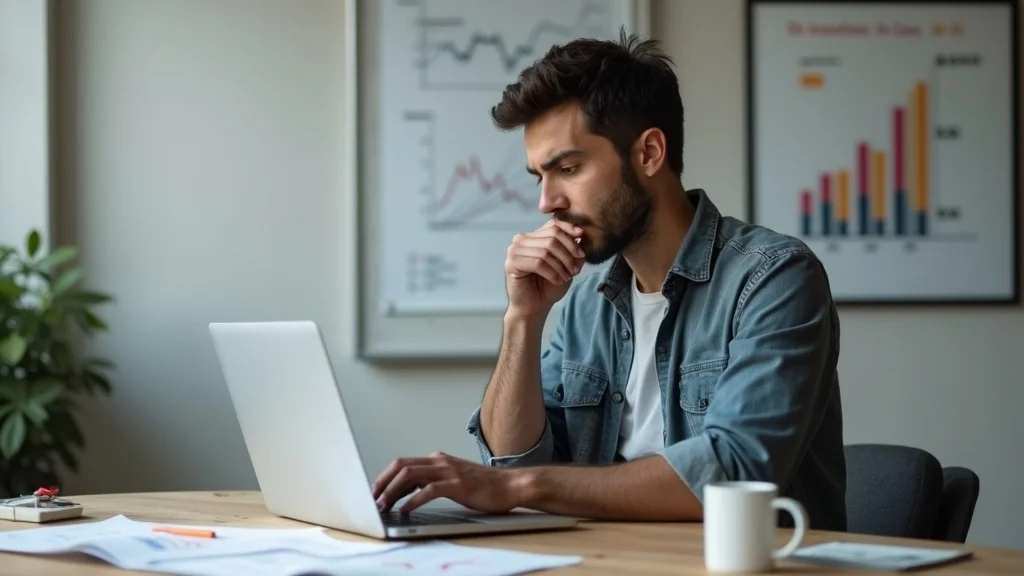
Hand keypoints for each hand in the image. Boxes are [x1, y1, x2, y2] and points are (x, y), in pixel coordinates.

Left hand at [371, 452, 522, 513]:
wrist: (511, 485)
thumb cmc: (484, 486)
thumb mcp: (453, 479)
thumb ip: (433, 481)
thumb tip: (407, 492)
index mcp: (438, 460)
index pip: (403, 463)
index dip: (385, 477)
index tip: (375, 492)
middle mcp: (440, 462)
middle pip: (401, 466)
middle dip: (383, 482)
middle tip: (373, 499)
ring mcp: (449, 471)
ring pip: (410, 475)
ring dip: (393, 491)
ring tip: (384, 506)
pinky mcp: (457, 485)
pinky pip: (429, 490)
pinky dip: (413, 500)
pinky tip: (405, 510)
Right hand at [505, 219, 584, 317]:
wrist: (534, 307)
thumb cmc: (548, 286)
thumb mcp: (566, 265)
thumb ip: (572, 251)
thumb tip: (581, 235)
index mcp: (533, 236)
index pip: (553, 224)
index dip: (569, 229)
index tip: (581, 237)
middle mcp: (521, 239)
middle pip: (552, 237)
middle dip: (568, 253)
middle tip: (575, 269)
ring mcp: (514, 250)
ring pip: (545, 251)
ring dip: (561, 266)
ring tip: (567, 277)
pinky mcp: (511, 263)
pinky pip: (537, 263)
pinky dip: (552, 272)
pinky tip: (557, 280)